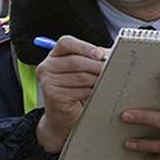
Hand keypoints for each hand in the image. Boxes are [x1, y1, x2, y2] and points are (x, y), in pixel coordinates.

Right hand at [34, 35, 107, 152]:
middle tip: (112, 70)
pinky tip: (95, 93)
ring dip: (96, 80)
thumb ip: (93, 59)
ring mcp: (48, 82)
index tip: (100, 55)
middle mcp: (46, 67)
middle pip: (76, 61)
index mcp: (54, 55)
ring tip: (106, 82)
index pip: (66, 43)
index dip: (84, 47)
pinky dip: (91, 92)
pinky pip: (78, 91)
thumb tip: (111, 54)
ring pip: (80, 76)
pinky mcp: (53, 96)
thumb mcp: (83, 70)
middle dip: (97, 66)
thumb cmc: (75, 90)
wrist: (63, 115)